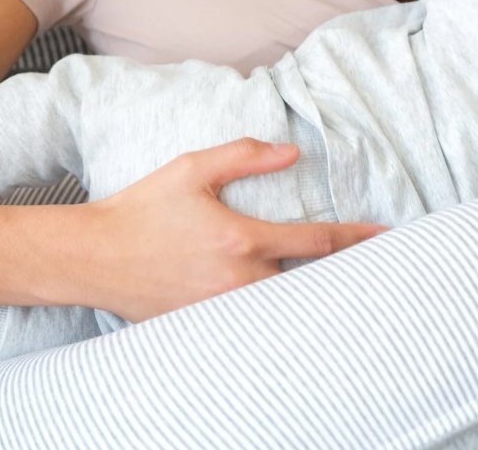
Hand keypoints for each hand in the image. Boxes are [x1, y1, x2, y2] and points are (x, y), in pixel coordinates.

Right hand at [81, 138, 385, 321]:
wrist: (91, 257)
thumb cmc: (143, 207)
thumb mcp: (193, 170)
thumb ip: (245, 156)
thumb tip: (291, 152)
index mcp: (242, 239)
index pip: (315, 242)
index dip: (355, 237)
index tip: (385, 235)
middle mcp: (238, 280)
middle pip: (308, 283)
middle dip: (342, 275)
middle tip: (375, 267)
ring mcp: (220, 309)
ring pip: (282, 305)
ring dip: (310, 295)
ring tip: (341, 288)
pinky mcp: (202, 326)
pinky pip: (250, 321)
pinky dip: (274, 314)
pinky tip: (287, 308)